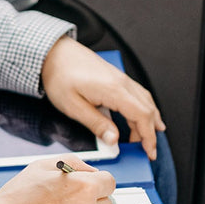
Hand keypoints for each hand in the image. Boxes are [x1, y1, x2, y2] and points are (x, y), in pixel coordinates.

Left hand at [40, 36, 165, 159]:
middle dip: (151, 132)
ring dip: (149, 120)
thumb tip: (112, 139)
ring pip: (145, 101)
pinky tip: (141, 114)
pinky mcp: (115, 76)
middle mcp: (121, 82)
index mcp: (113, 90)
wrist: (53, 52)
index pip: (142, 116)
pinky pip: (137, 94)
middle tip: (148, 150)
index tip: (150, 151)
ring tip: (149, 136)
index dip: (149, 136)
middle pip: (147, 109)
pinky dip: (144, 108)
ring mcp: (120, 78)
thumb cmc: (59, 75)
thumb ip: (95, 124)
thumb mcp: (73, 106)